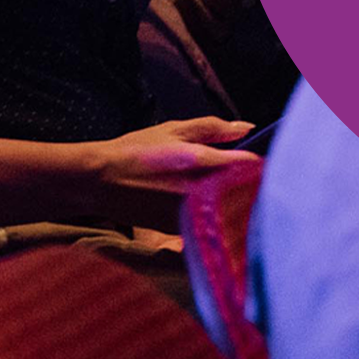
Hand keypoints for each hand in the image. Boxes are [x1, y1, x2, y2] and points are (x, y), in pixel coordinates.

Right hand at [87, 117, 259, 228]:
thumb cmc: (137, 151)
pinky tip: (209, 206)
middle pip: (246, 193)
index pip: (251, 166)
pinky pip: (212, 224)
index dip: (258, 163)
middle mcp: (203, 193)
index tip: (257, 160)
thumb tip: (247, 127)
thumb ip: (214, 128)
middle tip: (245, 177)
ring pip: (230, 211)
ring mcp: (193, 215)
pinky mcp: (183, 231)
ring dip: (236, 203)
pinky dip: (218, 216)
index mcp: (205, 163)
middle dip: (251, 186)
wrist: (101, 182)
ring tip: (225, 192)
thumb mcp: (174, 130)